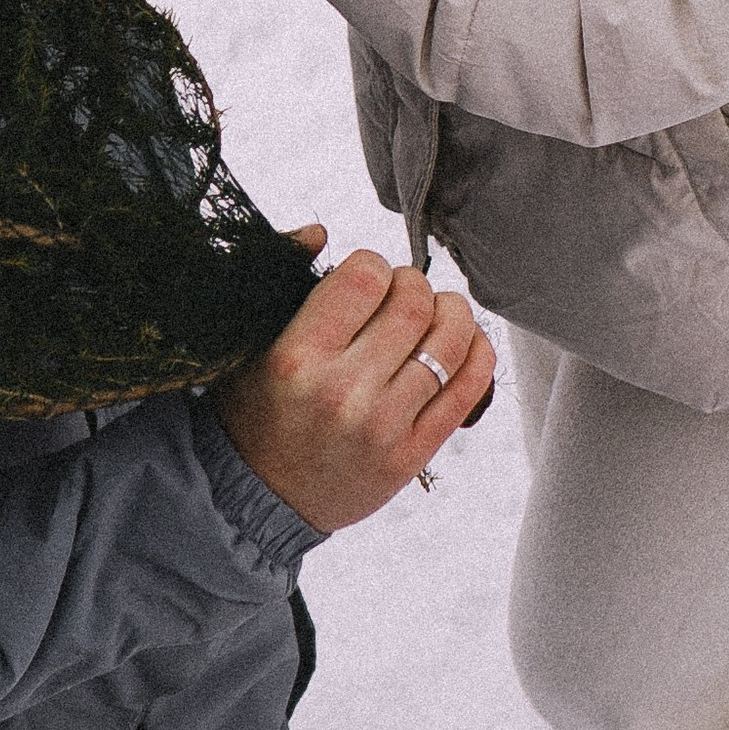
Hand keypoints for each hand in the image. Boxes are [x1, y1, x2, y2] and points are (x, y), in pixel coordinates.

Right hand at [213, 249, 494, 531]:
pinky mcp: (411, 456)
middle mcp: (343, 391)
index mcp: (297, 356)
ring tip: (437, 313)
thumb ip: (284, 281)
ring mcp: (382, 427)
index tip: (367, 278)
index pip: (364, 276)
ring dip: (453, 313)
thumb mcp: (250, 343)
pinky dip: (478, 355)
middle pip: (414, 303)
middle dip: (415, 284)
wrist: (257, 498)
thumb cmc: (255, 410)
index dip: (374, 265)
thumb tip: (320, 231)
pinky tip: (465, 343)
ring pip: (450, 342)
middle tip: (403, 294)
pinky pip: (468, 390)